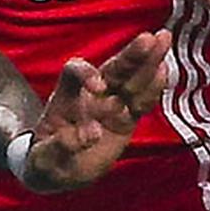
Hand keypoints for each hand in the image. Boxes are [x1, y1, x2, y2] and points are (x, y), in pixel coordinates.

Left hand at [19, 30, 169, 191]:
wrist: (60, 171)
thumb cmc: (47, 160)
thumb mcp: (44, 158)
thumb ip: (62, 146)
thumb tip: (91, 135)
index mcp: (65, 97)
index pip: (74, 73)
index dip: (86, 74)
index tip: (98, 88)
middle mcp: (90, 95)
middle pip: (111, 69)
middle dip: (129, 55)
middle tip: (147, 39)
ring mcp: (111, 105)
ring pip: (131, 80)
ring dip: (148, 62)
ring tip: (163, 40)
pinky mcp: (126, 120)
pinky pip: (142, 103)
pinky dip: (153, 89)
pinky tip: (165, 72)